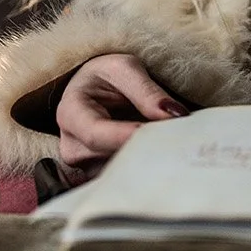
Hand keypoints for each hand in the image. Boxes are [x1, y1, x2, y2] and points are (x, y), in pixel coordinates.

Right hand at [55, 53, 187, 182]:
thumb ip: (147, 91)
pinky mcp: (100, 179)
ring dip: (148, 162)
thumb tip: (175, 115)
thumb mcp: (125, 69)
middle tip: (180, 140)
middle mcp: (72, 148)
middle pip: (110, 158)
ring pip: (121, 174)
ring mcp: (85, 169)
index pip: (96, 134)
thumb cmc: (107, 76)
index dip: (125, 137)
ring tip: (172, 146)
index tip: (156, 135)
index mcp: (71, 114)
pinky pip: (126, 181)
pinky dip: (147, 169)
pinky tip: (162, 156)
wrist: (96, 90)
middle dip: (145, 150)